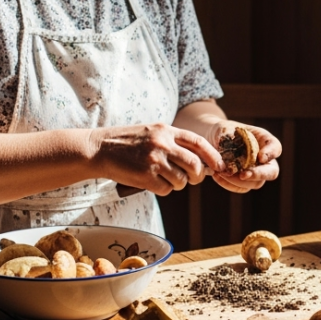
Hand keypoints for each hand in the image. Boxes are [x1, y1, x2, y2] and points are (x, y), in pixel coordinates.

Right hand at [94, 123, 224, 195]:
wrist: (100, 149)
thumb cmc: (127, 143)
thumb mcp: (152, 132)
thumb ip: (173, 142)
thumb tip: (199, 160)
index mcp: (166, 130)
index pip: (198, 143)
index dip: (213, 156)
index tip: (220, 166)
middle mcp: (162, 143)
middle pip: (195, 165)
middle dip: (198, 176)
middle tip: (192, 179)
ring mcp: (154, 160)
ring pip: (182, 180)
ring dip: (177, 184)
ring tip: (164, 178)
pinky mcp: (145, 176)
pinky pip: (166, 189)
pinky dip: (163, 189)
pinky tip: (152, 182)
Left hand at [208, 121, 281, 192]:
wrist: (213, 141)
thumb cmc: (222, 131)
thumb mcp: (223, 128)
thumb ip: (227, 137)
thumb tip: (225, 149)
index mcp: (264, 141)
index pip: (275, 147)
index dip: (270, 153)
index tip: (261, 157)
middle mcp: (264, 159)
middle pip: (272, 172)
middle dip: (258, 174)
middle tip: (243, 175)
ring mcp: (256, 172)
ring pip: (256, 183)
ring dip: (239, 181)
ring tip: (221, 172)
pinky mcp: (244, 182)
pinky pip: (241, 188)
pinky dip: (229, 184)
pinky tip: (216, 175)